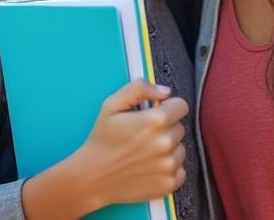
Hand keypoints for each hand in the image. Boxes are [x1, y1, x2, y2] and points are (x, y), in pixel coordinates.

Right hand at [74, 79, 187, 208]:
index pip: (181, 106)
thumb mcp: (112, 105)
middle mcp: (165, 143)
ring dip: (168, 149)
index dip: (167, 107)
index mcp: (154, 121)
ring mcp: (168, 166)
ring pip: (180, 149)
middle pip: (180, 127)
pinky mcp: (168, 184)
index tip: (155, 113)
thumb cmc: (102, 139)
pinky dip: (169, 169)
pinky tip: (149, 167)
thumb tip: (165, 91)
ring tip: (144, 152)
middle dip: (165, 128)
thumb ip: (139, 89)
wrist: (93, 176)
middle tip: (143, 135)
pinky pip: (180, 170)